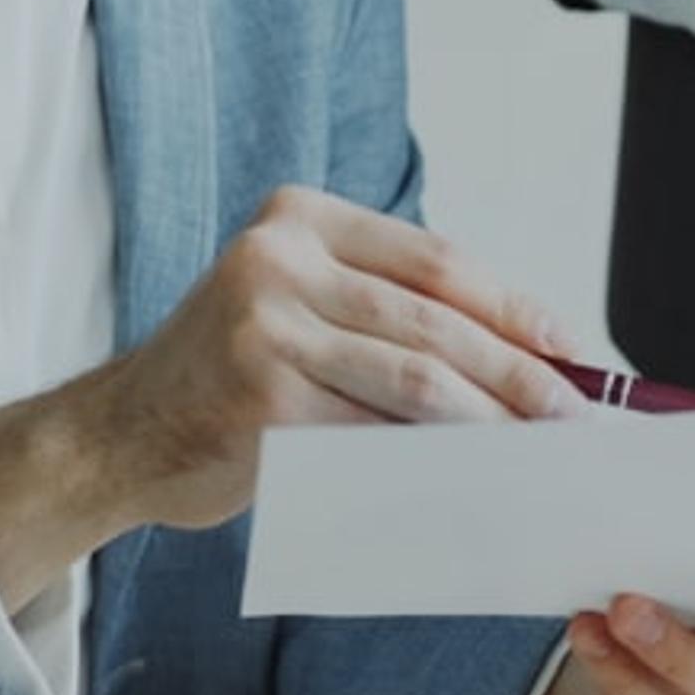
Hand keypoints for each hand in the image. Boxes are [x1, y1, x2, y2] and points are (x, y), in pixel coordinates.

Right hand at [0, 186, 582, 588]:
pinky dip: (435, 458)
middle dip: (516, 368)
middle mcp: (278, 258)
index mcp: (300, 217)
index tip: (571, 347)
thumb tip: (525, 352)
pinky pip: (375, 432)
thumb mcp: (302, 308)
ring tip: (539, 447)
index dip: (513, 305)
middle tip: (572, 410)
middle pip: (433, 317)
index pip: (435, 259)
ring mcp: (265, 326)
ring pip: (414, 375)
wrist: (122, 436)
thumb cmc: (232, 376)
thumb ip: (389, 313)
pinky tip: (472, 477)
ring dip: (491, 417)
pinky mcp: (262, 399)